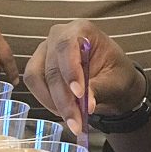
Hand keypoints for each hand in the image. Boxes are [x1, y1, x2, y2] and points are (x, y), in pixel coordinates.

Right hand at [24, 19, 145, 135]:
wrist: (112, 80)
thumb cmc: (116, 74)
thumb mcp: (115, 81)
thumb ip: (99, 88)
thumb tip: (85, 104)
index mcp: (82, 30)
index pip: (67, 46)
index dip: (70, 71)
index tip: (79, 94)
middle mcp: (59, 35)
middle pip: (52, 67)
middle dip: (64, 99)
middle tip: (76, 122)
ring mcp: (45, 50)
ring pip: (37, 77)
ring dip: (52, 103)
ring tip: (72, 121)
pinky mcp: (38, 65)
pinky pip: (34, 83)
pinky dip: (46, 101)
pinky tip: (62, 113)